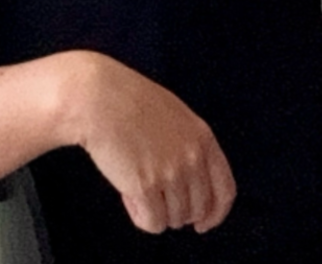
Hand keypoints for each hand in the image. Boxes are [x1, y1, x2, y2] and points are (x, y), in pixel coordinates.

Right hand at [60, 51, 235, 234]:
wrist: (96, 97)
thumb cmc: (126, 99)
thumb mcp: (172, 114)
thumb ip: (188, 144)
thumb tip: (191, 180)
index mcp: (202, 137)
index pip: (225, 190)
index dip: (216, 213)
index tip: (205, 222)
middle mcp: (191, 157)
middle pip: (198, 209)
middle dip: (177, 210)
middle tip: (157, 196)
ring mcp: (171, 173)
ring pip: (175, 219)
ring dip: (155, 209)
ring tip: (135, 183)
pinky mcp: (146, 186)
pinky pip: (153, 223)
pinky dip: (140, 216)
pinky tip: (128, 195)